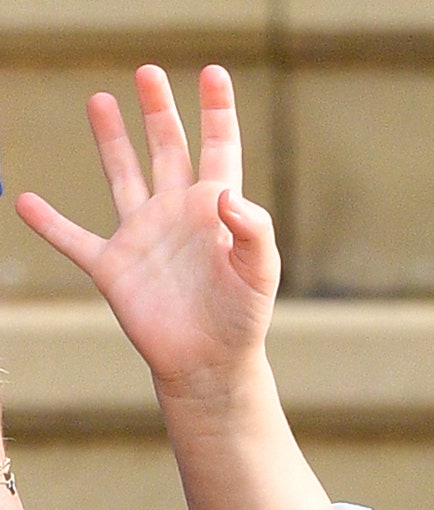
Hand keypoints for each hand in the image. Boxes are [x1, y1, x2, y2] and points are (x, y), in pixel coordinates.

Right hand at [15, 65, 278, 395]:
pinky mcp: (113, 267)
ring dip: (111, 141)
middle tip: (149, 72)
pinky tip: (26, 202)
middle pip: (168, 149)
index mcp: (215, 211)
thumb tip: (225, 195)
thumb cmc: (243, 319)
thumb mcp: (259, 274)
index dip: (217, 112)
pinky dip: (49, 223)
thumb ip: (253, 232)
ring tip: (101, 100)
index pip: (218, 150)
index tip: (213, 73)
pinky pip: (73, 239)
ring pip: (123, 176)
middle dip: (160, 111)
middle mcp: (177, 214)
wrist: (211, 364)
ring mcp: (143, 237)